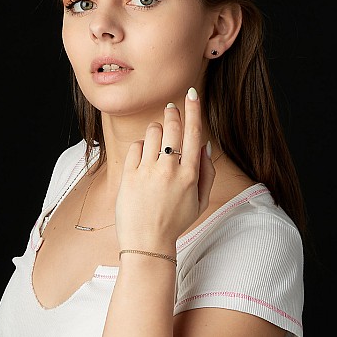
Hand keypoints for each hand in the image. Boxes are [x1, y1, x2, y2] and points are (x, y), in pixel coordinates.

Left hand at [115, 87, 215, 251]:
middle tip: (171, 109)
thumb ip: (206, 172)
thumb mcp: (199, 201)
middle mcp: (170, 170)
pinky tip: (143, 158)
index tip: (192, 94)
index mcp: (190, 175)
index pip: (194, 133)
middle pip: (173, 127)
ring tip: (156, 140)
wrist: (146, 242)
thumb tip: (204, 145)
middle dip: (173, 113)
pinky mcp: (129, 175)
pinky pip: (135, 146)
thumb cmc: (174, 222)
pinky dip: (140, 147)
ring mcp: (148, 171)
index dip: (194, 110)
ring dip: (156, 130)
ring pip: (153, 132)